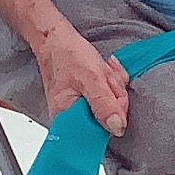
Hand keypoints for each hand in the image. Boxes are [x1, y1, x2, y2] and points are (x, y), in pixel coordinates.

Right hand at [30, 21, 130, 135]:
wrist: (57, 40)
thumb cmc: (67, 55)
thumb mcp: (91, 79)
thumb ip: (104, 105)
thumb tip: (117, 128)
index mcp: (67, 118)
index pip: (100, 133)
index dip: (113, 115)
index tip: (111, 95)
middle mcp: (72, 118)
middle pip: (109, 121)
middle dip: (115, 96)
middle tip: (106, 79)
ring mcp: (81, 109)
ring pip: (112, 108)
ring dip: (114, 87)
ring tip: (102, 72)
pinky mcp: (88, 101)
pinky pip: (109, 99)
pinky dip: (111, 85)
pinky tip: (104, 74)